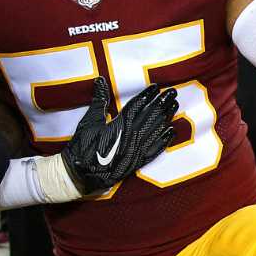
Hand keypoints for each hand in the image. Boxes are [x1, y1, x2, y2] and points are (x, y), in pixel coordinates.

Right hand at [62, 77, 182, 193]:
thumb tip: (101, 80)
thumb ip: (98, 101)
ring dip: (166, 117)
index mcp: (118, 127)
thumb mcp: (88, 122)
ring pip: (155, 132)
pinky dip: (163, 140)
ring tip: (174, 105)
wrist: (80, 175)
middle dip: (162, 103)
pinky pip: (154, 150)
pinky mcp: (137, 163)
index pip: (136, 107)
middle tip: (173, 92)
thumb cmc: (82, 148)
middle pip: (150, 117)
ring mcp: (135, 152)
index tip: (156, 87)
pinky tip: (171, 131)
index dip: (147, 96)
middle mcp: (130, 138)